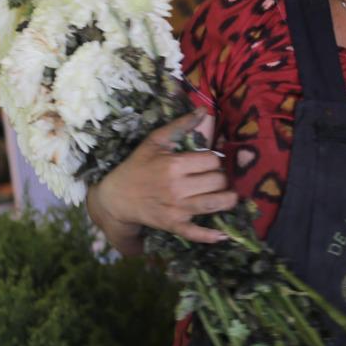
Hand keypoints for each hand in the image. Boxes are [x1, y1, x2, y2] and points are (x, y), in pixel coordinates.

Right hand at [86, 111, 238, 251]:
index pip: (211, 161)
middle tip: (215, 178)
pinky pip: (195, 232)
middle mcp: (177, 187)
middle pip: (217, 181)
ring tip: (230, 196)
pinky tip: (224, 235)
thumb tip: (202, 110)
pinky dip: (210, 236)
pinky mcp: (173, 225)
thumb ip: (180, 125)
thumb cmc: (138, 166)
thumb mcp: (155, 142)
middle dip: (221, 178)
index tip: (210, 163)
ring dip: (227, 200)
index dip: (215, 161)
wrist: (116, 197)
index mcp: (174, 164)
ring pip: (214, 204)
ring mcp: (176, 208)